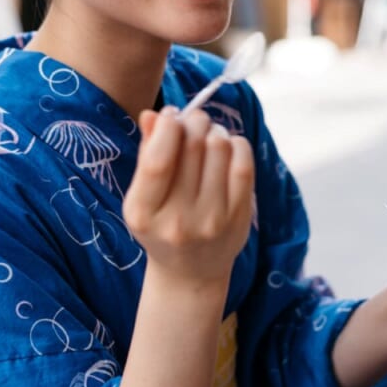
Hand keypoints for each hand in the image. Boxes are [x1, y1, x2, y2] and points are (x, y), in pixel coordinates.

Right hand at [122, 107, 254, 289]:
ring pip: (219, 147)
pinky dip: (236, 143)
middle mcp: (178, 221)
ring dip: (214, 130)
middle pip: (192, 147)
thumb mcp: (142, 197)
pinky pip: (243, 162)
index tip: (170, 114)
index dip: (167, 127)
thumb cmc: (161, 225)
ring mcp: (212, 220)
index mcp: (143, 214)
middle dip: (193, 121)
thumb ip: (147, 154)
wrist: (190, 273)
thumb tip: (152, 114)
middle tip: (192, 120)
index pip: (158, 160)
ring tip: (208, 136)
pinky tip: (227, 146)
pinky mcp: (239, 217)